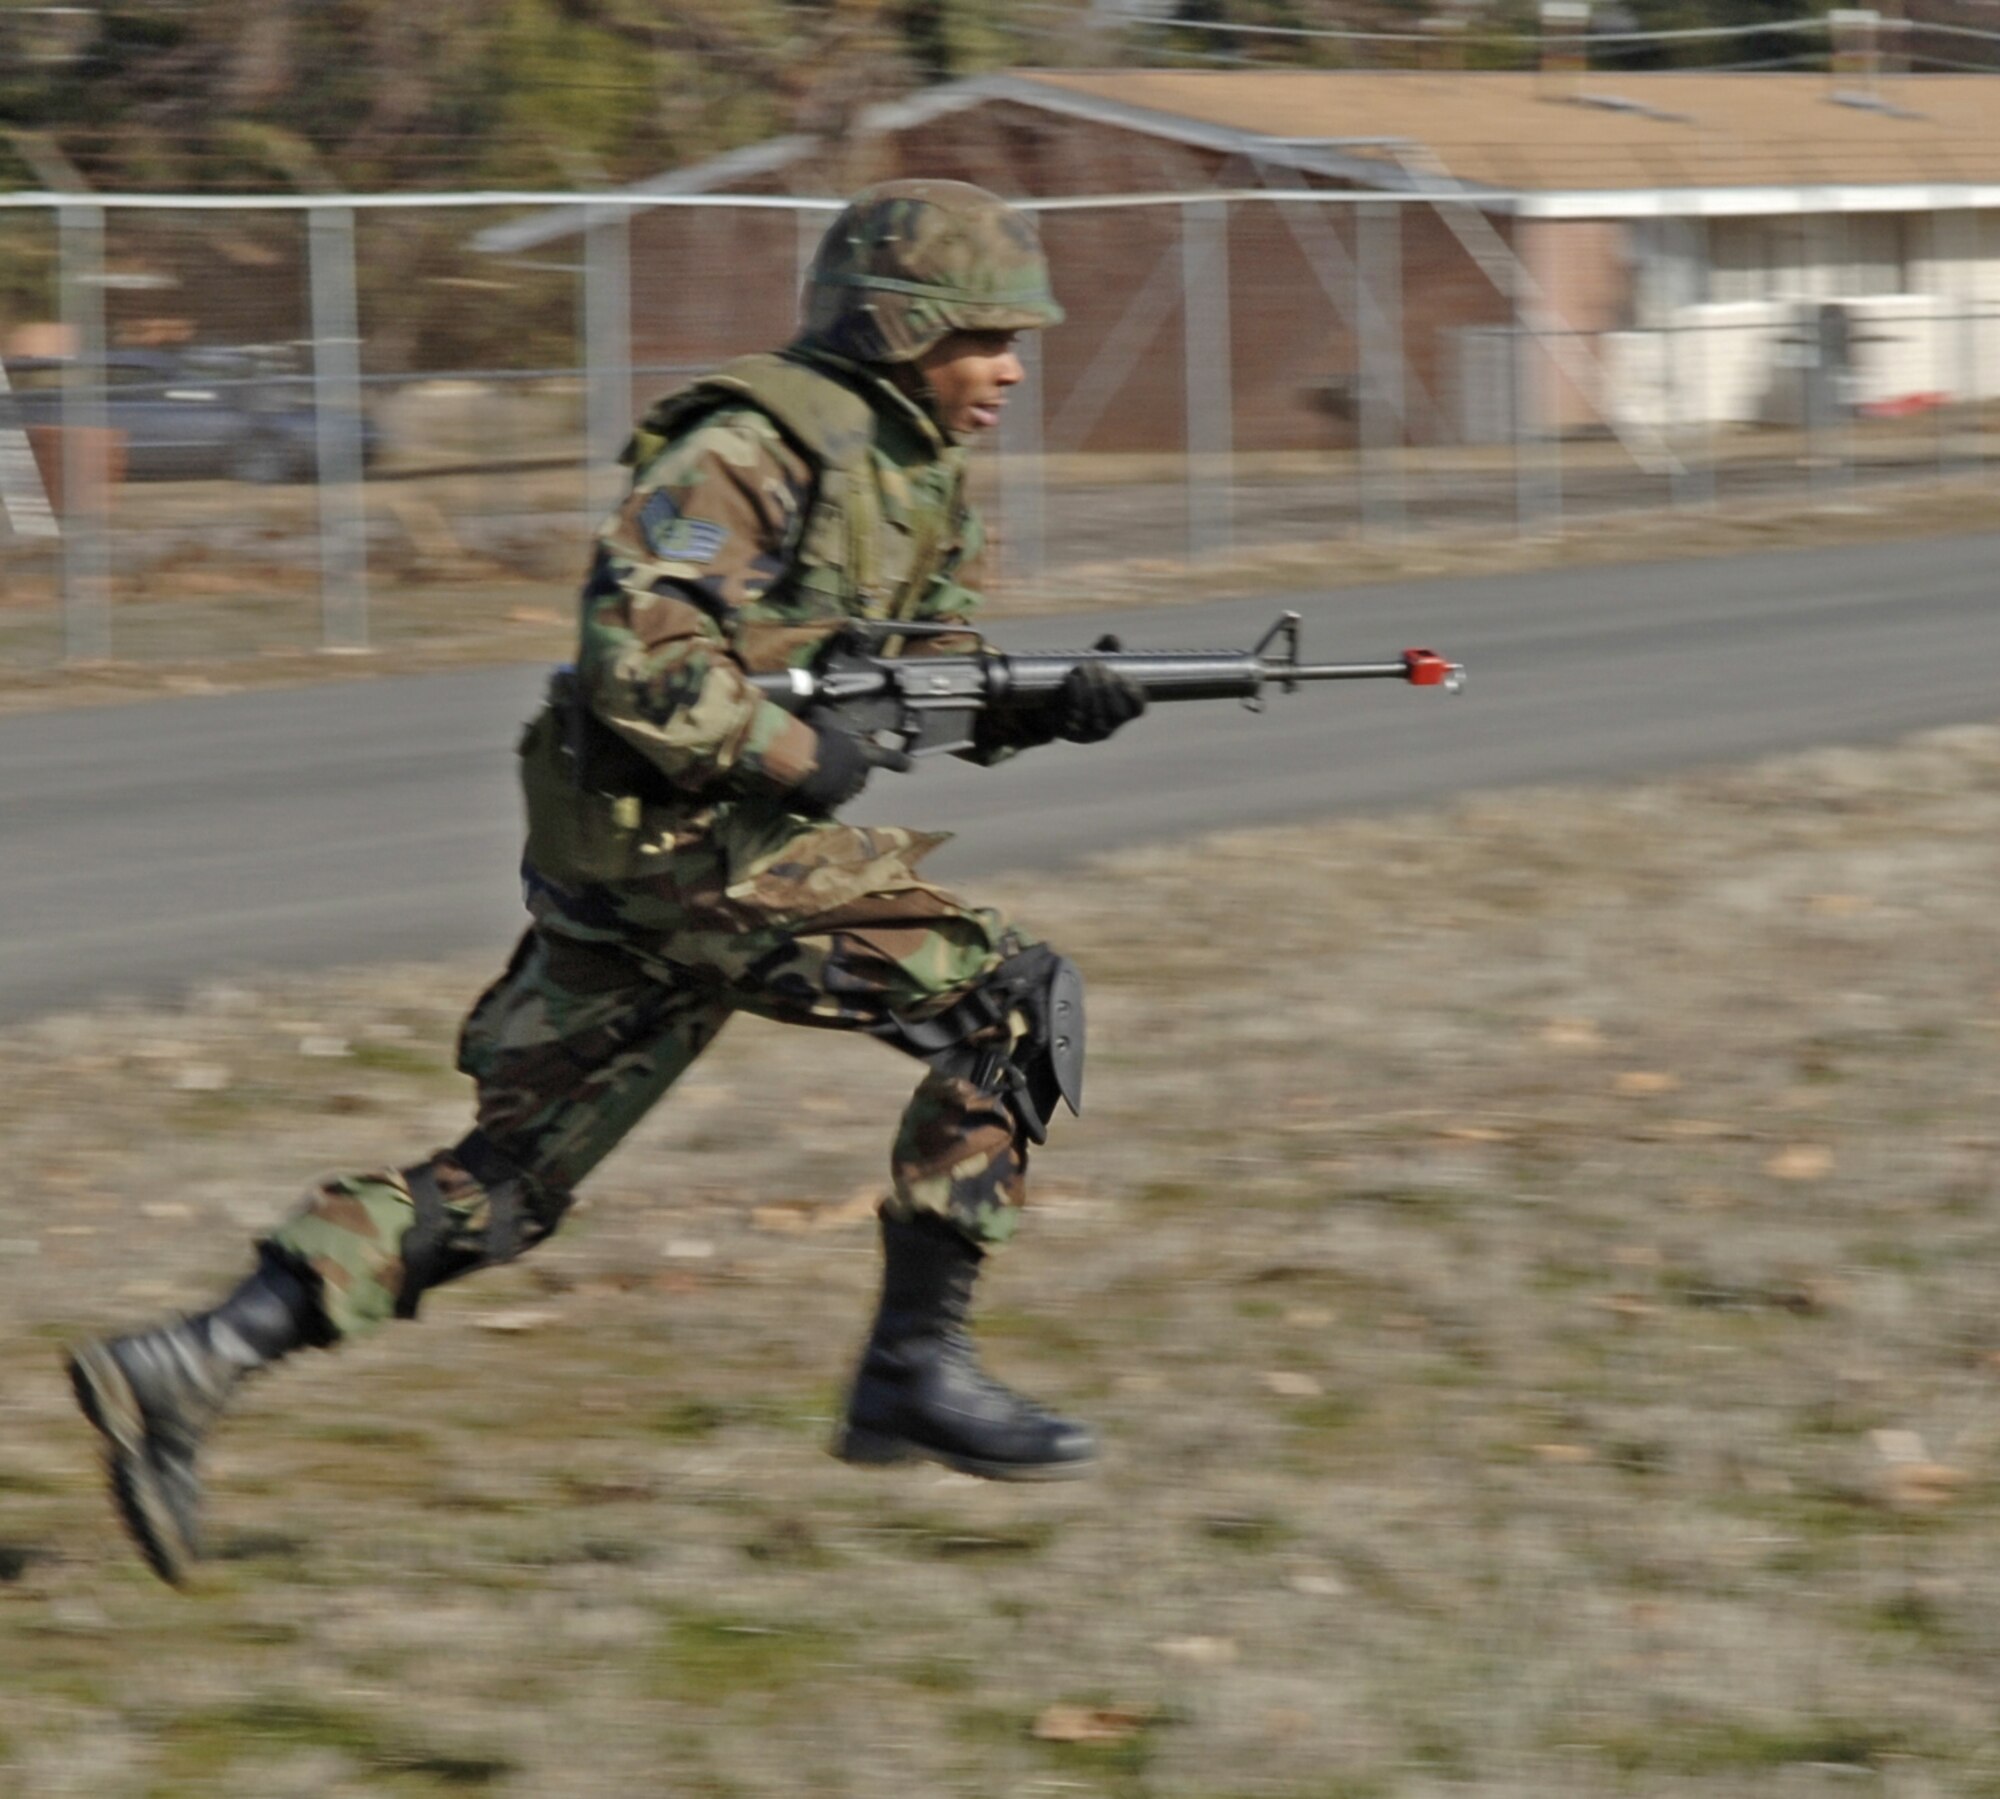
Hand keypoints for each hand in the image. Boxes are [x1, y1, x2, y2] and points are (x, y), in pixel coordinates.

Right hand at [790, 725, 911, 813]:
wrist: (796, 763)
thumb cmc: (813, 736)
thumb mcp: (823, 720)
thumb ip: (828, 720)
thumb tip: (820, 710)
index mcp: (864, 756)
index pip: (889, 758)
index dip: (898, 761)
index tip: (909, 765)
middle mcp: (859, 778)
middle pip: (862, 779)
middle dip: (852, 773)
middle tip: (836, 764)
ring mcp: (844, 795)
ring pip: (845, 792)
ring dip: (837, 786)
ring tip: (817, 777)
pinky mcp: (827, 809)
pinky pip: (827, 805)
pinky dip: (820, 799)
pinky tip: (807, 790)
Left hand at [1054, 637, 1147, 743]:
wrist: (1046, 705)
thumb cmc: (1077, 684)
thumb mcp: (1092, 666)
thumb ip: (1105, 652)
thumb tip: (1112, 640)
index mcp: (1119, 713)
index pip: (1137, 708)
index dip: (1134, 692)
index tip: (1122, 674)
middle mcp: (1108, 728)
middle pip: (1117, 711)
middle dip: (1107, 683)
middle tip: (1096, 664)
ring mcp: (1088, 734)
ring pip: (1097, 713)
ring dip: (1091, 686)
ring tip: (1082, 667)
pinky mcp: (1067, 732)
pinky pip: (1074, 716)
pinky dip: (1074, 694)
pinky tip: (1071, 677)